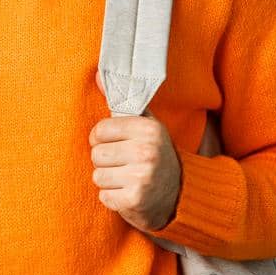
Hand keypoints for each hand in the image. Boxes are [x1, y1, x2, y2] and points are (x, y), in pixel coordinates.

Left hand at [88, 111, 181, 232]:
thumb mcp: (145, 125)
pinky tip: (129, 193)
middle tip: (124, 164)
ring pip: (98, 176)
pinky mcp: (135, 200)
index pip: (100, 130)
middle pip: (96, 154)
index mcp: (149, 129)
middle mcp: (147, 151)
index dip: (103, 139)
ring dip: (109, 180)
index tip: (117, 144)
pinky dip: (113, 198)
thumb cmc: (154, 155)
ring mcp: (142, 177)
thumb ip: (122, 102)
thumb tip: (98, 74)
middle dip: (106, 161)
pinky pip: (104, 196)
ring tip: (127, 178)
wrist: (179, 195)